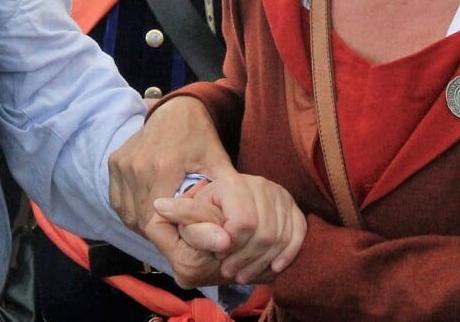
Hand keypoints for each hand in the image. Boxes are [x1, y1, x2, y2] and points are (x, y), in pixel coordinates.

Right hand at [108, 97, 234, 258]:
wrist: (176, 108)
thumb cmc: (201, 138)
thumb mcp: (220, 165)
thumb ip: (229, 201)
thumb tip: (230, 240)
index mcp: (163, 167)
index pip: (156, 224)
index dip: (172, 244)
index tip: (190, 251)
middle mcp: (136, 167)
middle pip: (143, 223)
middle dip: (164, 238)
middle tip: (184, 242)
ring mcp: (121, 165)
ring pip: (129, 215)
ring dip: (148, 227)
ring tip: (170, 226)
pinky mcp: (114, 164)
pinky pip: (121, 203)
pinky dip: (135, 214)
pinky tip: (154, 211)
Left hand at [153, 173, 305, 287]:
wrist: (227, 199)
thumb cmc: (206, 208)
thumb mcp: (191, 211)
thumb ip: (183, 214)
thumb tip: (161, 207)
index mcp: (233, 183)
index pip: (243, 223)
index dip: (232, 246)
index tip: (220, 258)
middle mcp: (260, 184)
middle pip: (264, 233)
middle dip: (247, 259)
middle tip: (230, 272)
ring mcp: (280, 195)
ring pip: (281, 236)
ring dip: (263, 262)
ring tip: (244, 275)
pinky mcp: (294, 207)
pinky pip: (299, 233)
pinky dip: (288, 254)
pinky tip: (274, 268)